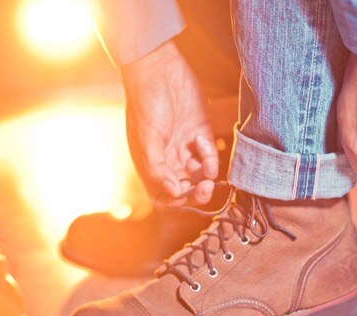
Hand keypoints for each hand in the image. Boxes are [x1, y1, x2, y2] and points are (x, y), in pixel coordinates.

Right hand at [121, 40, 217, 207]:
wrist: (158, 70)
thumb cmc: (145, 104)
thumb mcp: (147, 140)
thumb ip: (158, 169)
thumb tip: (172, 191)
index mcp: (152, 167)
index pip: (165, 198)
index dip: (176, 203)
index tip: (186, 194)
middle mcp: (169, 162)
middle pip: (187, 190)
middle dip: (198, 192)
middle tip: (207, 186)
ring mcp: (185, 148)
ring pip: (202, 175)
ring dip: (207, 172)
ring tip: (204, 155)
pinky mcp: (201, 133)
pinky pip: (211, 154)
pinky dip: (210, 152)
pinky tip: (202, 138)